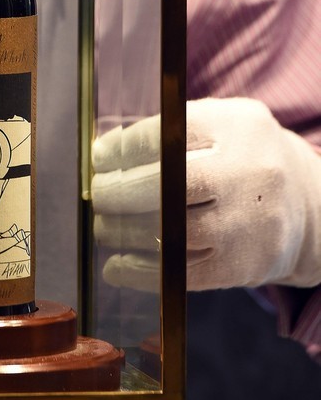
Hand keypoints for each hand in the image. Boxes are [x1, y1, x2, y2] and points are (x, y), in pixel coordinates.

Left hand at [92, 98, 320, 290]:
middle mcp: (249, 172)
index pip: (169, 135)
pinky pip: (182, 273)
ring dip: (125, 232)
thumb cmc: (245, 160)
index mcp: (238, 126)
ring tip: (106, 226)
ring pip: (172, 232)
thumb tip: (104, 153)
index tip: (101, 158)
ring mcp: (250, 222)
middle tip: (99, 196)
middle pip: (169, 185)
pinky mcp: (245, 265)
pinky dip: (141, 272)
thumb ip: (168, 131)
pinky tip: (118, 265)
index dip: (125, 150)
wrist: (309, 206)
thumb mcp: (222, 126)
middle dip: (120, 192)